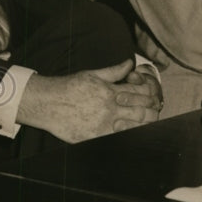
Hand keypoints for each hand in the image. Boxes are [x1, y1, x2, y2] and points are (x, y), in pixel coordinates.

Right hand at [17, 59, 159, 142]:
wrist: (48, 103)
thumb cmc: (69, 87)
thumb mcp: (92, 74)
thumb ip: (114, 71)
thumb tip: (130, 63)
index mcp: (111, 91)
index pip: (141, 92)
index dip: (151, 94)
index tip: (152, 97)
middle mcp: (110, 108)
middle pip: (142, 111)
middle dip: (152, 111)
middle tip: (153, 111)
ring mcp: (104, 124)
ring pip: (136, 126)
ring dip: (145, 124)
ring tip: (146, 122)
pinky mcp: (97, 136)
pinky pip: (120, 138)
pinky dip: (129, 135)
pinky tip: (132, 133)